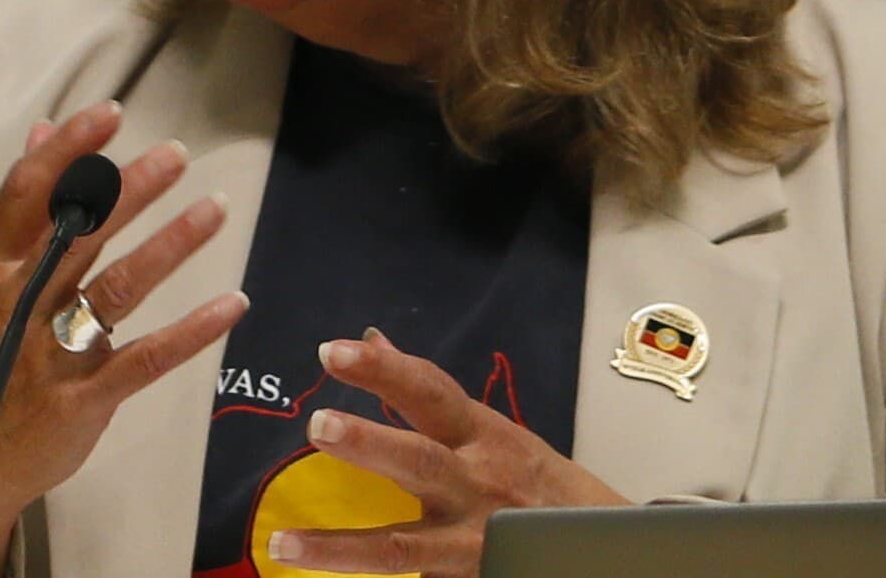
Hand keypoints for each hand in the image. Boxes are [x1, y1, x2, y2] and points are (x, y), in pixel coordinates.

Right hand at [0, 100, 247, 577]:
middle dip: (129, 190)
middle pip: (78, 234)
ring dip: (171, 244)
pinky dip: (192, 331)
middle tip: (178, 154)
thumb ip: (25, 206)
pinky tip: (232, 302)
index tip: (110, 113)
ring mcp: (50, 354)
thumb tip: (43, 128)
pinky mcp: (84, 399)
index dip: (68, 150)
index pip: (27, 194)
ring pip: (117, 288)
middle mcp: (18, 305)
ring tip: (217, 207)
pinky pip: (145, 358)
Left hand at [268, 327, 628, 577]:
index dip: (381, 370)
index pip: (428, 392)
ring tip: (284, 542)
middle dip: (370, 442)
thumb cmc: (535, 480)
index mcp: (482, 434)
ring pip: (402, 546)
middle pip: (419, 460)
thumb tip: (371, 338)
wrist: (601, 544)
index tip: (330, 351)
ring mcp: (471, 541)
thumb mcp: (488, 429)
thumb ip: (426, 395)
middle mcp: (476, 483)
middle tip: (317, 424)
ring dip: (341, 547)